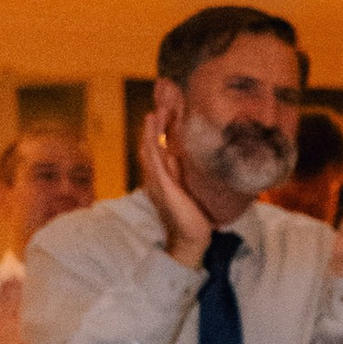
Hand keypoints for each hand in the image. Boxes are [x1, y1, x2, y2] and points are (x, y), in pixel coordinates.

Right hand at [138, 105, 210, 266]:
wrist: (192, 239)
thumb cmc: (192, 216)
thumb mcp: (187, 189)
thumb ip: (182, 174)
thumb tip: (182, 157)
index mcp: (162, 178)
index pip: (157, 149)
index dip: (156, 131)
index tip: (161, 111)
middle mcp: (157, 179)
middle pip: (150, 147)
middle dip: (153, 126)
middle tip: (158, 104)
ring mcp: (159, 184)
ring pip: (151, 152)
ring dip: (151, 132)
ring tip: (154, 113)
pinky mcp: (165, 190)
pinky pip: (156, 166)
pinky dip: (153, 150)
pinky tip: (153, 138)